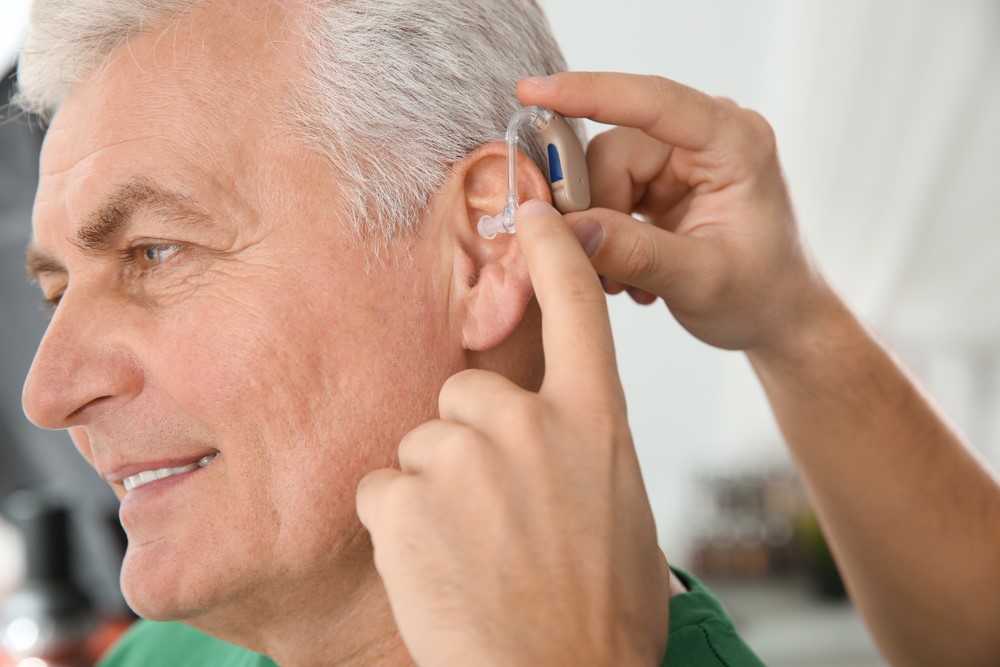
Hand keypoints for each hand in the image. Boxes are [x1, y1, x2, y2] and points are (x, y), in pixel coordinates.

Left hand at [356, 200, 669, 666]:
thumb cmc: (602, 615)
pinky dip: (401, 525)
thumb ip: (587, 452)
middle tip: (494, 510)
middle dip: (470, 438)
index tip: (532, 212)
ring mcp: (464, 456)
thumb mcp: (624, 514)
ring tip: (471, 551)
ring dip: (436, 488)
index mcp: (595, 422)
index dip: (552, 252)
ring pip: (424, 441)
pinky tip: (438, 567)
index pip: (576, 307)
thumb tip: (561, 436)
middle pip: (467, 388)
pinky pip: (385, 487)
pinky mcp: (405, 497)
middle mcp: (530, 424)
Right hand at [518, 72, 834, 355]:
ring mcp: (679, 159)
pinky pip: (604, 192)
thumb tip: (570, 231)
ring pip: (599, 174)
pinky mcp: (660, 181)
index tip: (534, 92)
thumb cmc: (761, 295)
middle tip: (598, 265)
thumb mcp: (701, 281)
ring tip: (623, 279)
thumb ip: (637, 254)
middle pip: (612, 149)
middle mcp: (704, 137)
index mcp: (733, 142)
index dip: (590, 93)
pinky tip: (627, 271)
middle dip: (592, 208)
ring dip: (598, 229)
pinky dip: (604, 234)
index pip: (654, 101)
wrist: (776, 318)